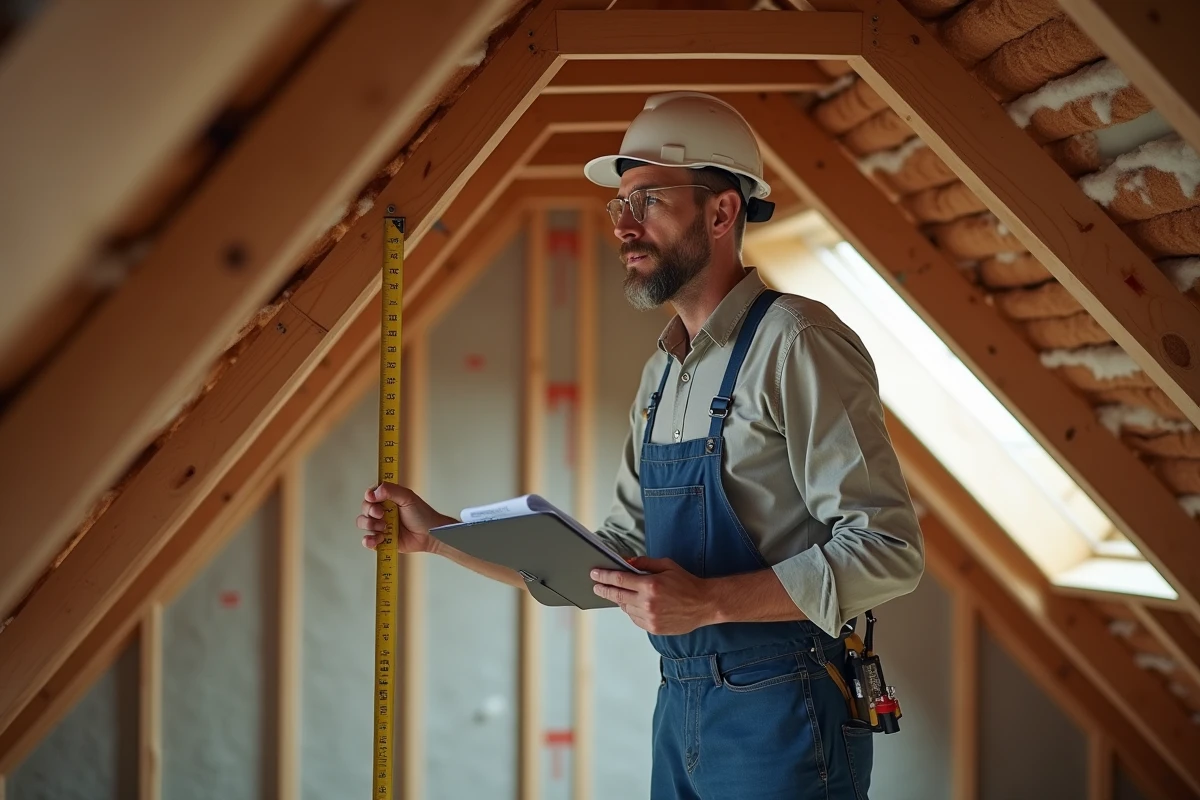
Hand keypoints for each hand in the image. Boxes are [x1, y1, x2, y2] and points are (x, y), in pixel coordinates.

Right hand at [355, 482, 448, 553]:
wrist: (430, 535)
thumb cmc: (423, 515)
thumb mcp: (408, 497)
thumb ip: (391, 491)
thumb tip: (373, 492)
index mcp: (388, 499)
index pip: (370, 494)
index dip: (369, 496)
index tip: (373, 498)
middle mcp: (383, 511)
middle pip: (365, 509)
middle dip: (370, 512)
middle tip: (382, 515)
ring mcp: (381, 526)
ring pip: (363, 523)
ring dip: (370, 525)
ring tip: (384, 528)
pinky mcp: (382, 539)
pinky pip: (368, 540)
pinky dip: (369, 540)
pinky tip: (379, 538)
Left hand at [590, 557, 715, 634]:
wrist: (704, 604)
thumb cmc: (687, 583)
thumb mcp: (666, 565)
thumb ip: (644, 563)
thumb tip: (626, 562)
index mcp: (650, 585)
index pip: (619, 579)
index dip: (604, 576)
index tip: (595, 574)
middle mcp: (647, 603)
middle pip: (617, 596)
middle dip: (604, 590)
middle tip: (595, 586)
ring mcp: (649, 617)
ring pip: (625, 608)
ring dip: (620, 601)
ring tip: (619, 594)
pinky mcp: (653, 628)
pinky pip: (634, 618)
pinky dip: (631, 611)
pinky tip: (635, 604)